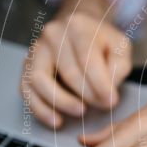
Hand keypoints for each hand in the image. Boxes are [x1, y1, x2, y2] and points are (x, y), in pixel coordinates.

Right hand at [21, 10, 131, 128]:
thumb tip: (107, 89)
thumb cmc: (101, 41)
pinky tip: (57, 120)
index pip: (87, 59)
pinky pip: (27, 90)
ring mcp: (36, 50)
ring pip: (39, 81)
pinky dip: (41, 109)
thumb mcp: (120, 47)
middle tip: (102, 106)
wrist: (79, 28)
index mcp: (77, 26)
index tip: (112, 101)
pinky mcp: (26, 66)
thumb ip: (118, 67)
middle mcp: (52, 35)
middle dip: (87, 95)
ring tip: (81, 112)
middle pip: (67, 72)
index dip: (101, 85)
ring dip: (62, 103)